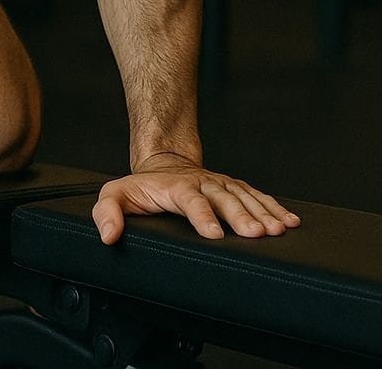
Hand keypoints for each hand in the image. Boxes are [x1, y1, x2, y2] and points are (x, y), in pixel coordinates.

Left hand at [92, 154, 300, 244]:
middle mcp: (202, 183)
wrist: (163, 163)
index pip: (190, 200)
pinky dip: (275, 207)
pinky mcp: (233, 188)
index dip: (202, 215)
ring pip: (244, 196)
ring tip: (279, 229)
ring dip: (262, 212)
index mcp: (175, 187)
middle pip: (223, 198)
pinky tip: (290, 222)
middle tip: (257, 233)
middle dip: (241, 216)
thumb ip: (107, 212)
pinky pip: (257, 196)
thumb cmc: (141, 187)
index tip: (215, 233)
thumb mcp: (116, 195)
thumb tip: (109, 234)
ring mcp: (220, 184)